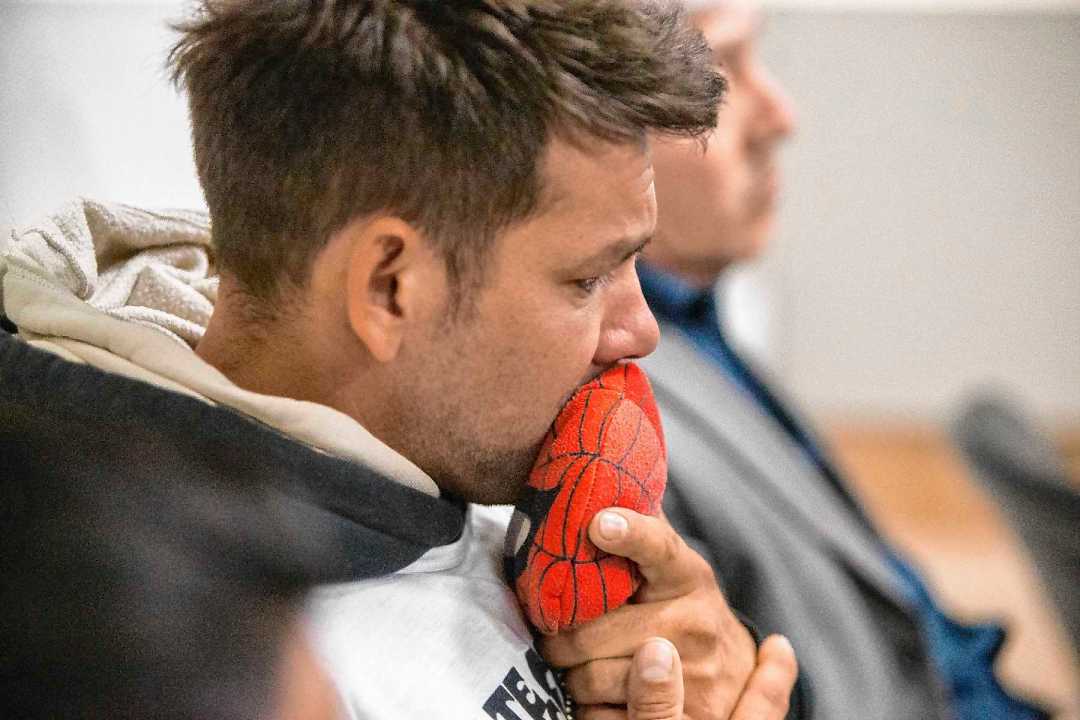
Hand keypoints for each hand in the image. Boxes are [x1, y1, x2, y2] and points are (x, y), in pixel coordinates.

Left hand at [542, 509, 795, 718]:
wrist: (734, 672)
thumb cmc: (682, 607)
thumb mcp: (671, 567)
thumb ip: (640, 531)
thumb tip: (594, 469)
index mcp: (688, 575)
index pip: (657, 547)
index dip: (627, 534)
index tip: (597, 522)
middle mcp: (694, 624)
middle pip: (592, 633)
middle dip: (559, 636)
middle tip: (551, 632)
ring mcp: (690, 677)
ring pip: (589, 678)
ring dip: (568, 674)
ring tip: (573, 663)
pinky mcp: (677, 719)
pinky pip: (599, 716)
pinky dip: (584, 709)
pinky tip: (591, 694)